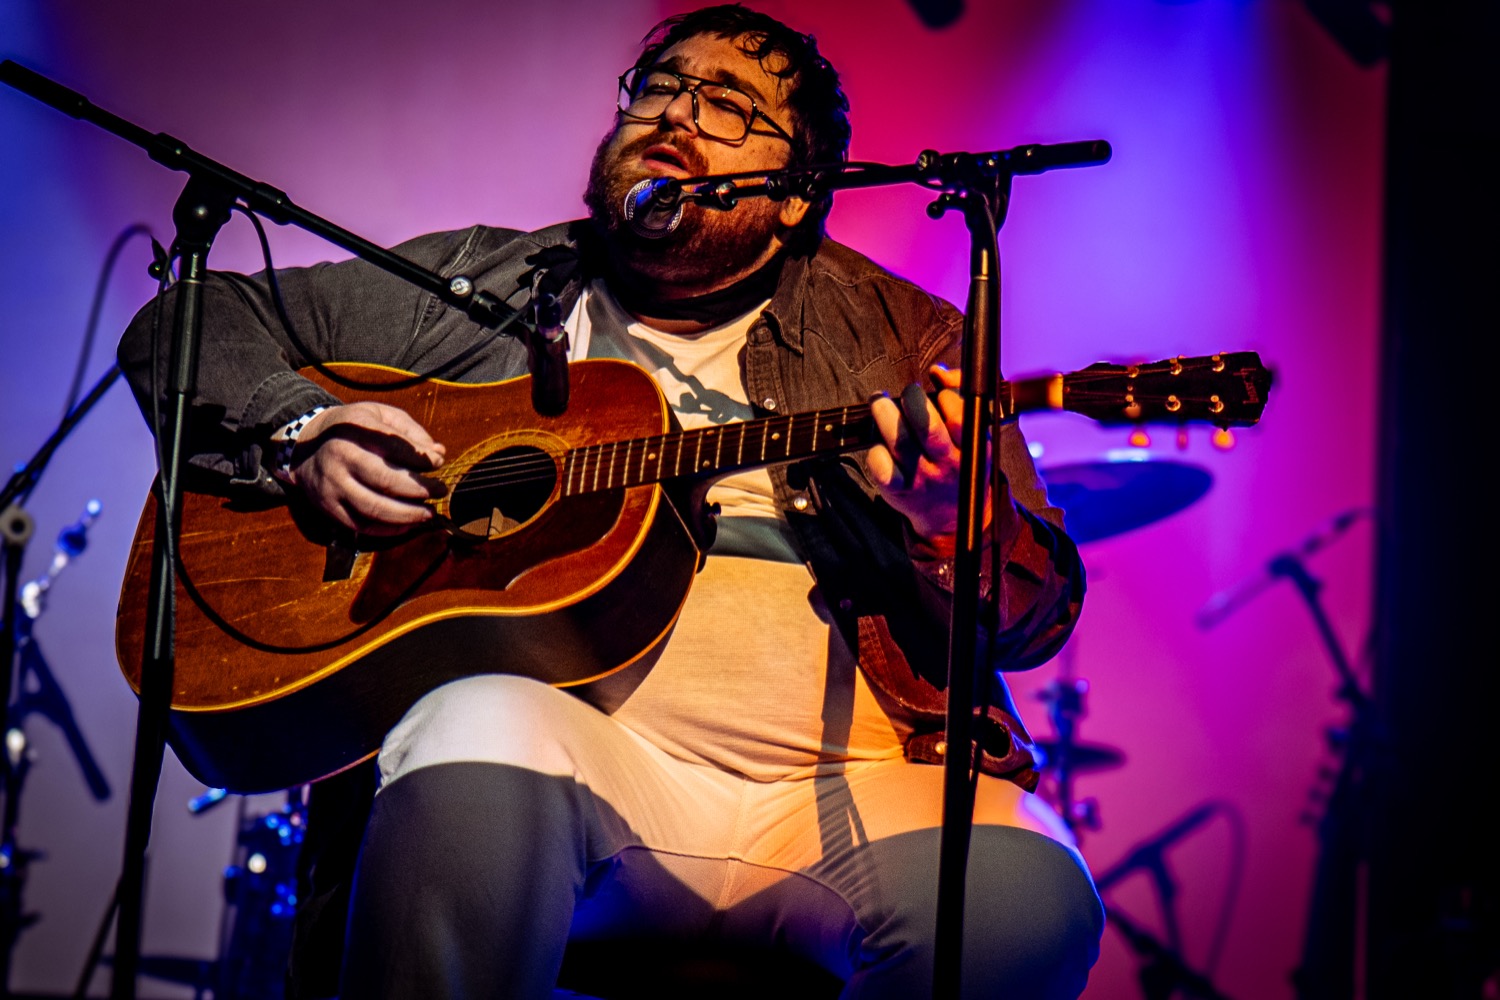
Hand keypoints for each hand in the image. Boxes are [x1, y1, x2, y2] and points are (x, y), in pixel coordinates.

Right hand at [285, 402, 447, 534]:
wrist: (303, 446)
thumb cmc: (353, 429)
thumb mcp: (379, 415)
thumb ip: (410, 431)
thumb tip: (438, 454)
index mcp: (355, 428)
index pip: (395, 445)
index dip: (422, 458)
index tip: (439, 463)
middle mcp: (341, 456)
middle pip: (387, 480)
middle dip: (421, 489)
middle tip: (440, 491)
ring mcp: (332, 484)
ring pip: (375, 508)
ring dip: (408, 514)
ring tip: (428, 512)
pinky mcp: (328, 506)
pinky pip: (362, 525)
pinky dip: (389, 529)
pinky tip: (408, 523)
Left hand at [867, 365, 982, 544]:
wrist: (953, 516)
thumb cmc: (960, 462)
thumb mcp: (974, 432)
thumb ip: (961, 395)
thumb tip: (939, 372)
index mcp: (970, 448)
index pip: (960, 418)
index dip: (945, 397)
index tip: (937, 391)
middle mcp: (947, 464)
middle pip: (929, 430)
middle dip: (913, 402)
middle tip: (908, 393)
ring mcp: (922, 479)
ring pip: (901, 444)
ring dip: (886, 417)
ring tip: (881, 402)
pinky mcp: (899, 491)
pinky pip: (882, 470)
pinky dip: (876, 452)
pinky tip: (877, 442)